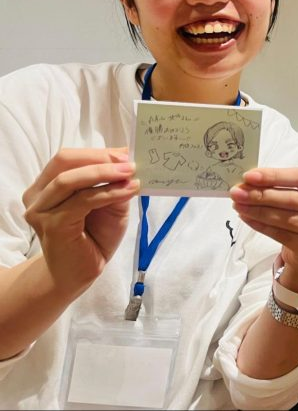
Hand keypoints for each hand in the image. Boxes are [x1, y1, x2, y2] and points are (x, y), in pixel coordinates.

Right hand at [22, 147, 138, 296]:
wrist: (80, 273)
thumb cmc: (94, 236)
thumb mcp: (110, 203)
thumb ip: (113, 182)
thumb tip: (128, 159)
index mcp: (46, 186)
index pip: (68, 158)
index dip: (98, 152)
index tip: (126, 153)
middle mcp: (38, 197)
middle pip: (64, 162)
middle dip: (100, 158)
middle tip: (129, 161)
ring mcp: (41, 211)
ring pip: (70, 180)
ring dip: (105, 173)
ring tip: (131, 173)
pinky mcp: (53, 226)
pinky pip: (83, 201)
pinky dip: (109, 192)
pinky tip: (129, 190)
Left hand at [231, 168, 297, 291]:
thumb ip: (281, 186)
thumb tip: (249, 181)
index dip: (274, 176)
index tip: (249, 176)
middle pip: (295, 199)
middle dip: (262, 195)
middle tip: (238, 192)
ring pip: (288, 219)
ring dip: (259, 211)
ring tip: (239, 205)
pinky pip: (284, 235)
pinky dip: (262, 226)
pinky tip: (247, 218)